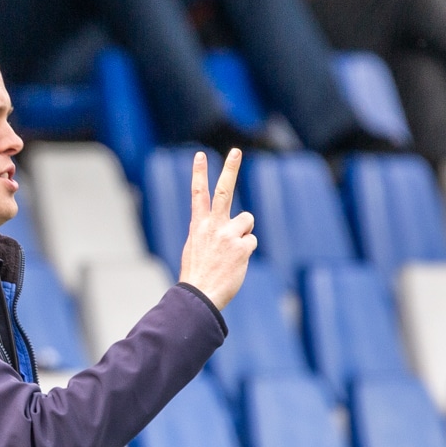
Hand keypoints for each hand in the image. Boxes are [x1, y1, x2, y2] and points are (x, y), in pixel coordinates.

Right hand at [178, 149, 257, 309]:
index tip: (200, 155)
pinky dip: (246, 252)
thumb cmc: (196, 274)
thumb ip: (207, 232)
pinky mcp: (242, 247)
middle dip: (230, 168)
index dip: (199, 173)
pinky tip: (235, 263)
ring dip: (243, 233)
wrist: (199, 295)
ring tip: (231, 252)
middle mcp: (213, 225)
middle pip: (223, 190)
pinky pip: (251, 241)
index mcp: (198, 225)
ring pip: (247, 220)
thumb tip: (224, 228)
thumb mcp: (194, 247)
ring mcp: (228, 235)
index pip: (198, 193)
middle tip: (236, 151)